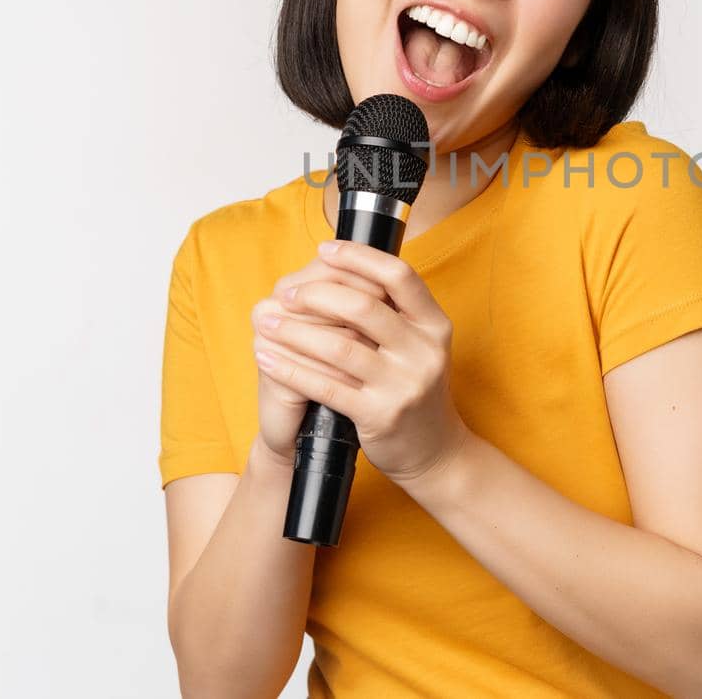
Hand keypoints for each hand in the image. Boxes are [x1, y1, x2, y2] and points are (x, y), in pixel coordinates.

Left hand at [253, 239, 472, 486]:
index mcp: (434, 325)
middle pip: (364, 307)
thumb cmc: (414, 387)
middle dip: (316, 294)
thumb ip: (393, 310)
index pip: (398, 276)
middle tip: (286, 293)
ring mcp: (403, 385)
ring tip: (267, 321)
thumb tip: (341, 266)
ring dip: (294, 331)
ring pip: (339, 346)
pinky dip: (290, 369)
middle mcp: (424, 351)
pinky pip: (325, 386)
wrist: (434, 451)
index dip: (359, 257)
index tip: (325, 250)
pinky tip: (267, 357)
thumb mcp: (420, 344)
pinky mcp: (379, 416)